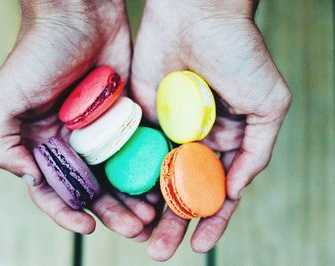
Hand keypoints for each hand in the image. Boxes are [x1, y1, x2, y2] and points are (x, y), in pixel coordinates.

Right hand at [0, 0, 155, 237]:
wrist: (81, 14)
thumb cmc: (37, 52)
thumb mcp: (4, 97)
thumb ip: (2, 142)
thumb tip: (27, 178)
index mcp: (41, 143)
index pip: (53, 189)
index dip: (67, 211)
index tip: (87, 226)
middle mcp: (71, 143)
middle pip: (91, 189)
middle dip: (111, 211)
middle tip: (134, 227)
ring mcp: (100, 132)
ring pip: (117, 177)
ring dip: (131, 199)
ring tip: (150, 215)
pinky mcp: (125, 119)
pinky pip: (137, 152)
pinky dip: (146, 172)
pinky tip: (159, 185)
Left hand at [131, 0, 290, 259]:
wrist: (197, 16)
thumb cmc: (240, 54)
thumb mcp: (268, 104)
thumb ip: (256, 150)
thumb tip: (235, 189)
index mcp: (226, 141)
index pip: (217, 190)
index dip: (211, 220)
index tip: (200, 245)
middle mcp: (195, 141)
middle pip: (183, 191)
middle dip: (174, 222)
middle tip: (161, 250)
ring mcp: (167, 131)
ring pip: (156, 179)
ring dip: (150, 209)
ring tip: (142, 237)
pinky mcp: (141, 118)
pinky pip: (134, 153)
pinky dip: (130, 178)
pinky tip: (125, 201)